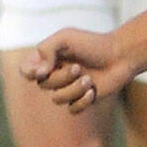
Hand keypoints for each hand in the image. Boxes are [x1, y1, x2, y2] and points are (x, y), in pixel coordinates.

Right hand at [19, 28, 138, 112]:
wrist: (121, 56)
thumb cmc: (93, 44)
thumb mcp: (66, 38)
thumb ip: (46, 49)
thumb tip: (38, 73)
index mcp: (49, 58)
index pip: (26, 70)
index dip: (29, 72)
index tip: (42, 70)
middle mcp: (56, 73)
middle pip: (43, 85)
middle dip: (61, 78)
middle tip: (79, 68)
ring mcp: (68, 87)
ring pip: (57, 99)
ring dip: (74, 89)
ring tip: (89, 80)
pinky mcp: (81, 100)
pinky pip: (72, 109)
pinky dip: (82, 101)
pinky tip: (93, 91)